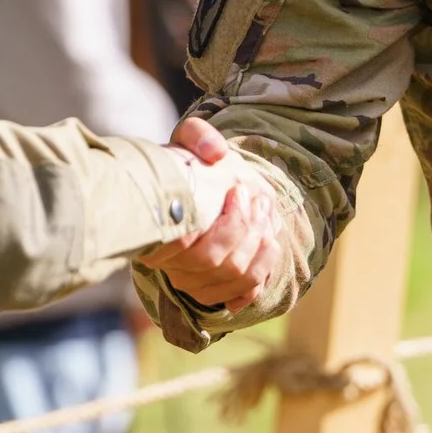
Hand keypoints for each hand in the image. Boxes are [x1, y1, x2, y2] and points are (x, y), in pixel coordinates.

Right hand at [138, 117, 282, 310]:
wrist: (189, 187)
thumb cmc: (186, 164)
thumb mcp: (188, 139)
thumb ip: (199, 137)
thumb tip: (217, 153)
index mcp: (163, 227)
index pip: (189, 241)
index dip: (226, 220)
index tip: (239, 189)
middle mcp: (171, 260)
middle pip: (214, 260)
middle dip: (245, 228)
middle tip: (257, 199)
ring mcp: (188, 279)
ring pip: (232, 276)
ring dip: (258, 246)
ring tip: (265, 215)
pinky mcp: (208, 290)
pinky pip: (237, 295)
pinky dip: (259, 274)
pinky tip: (268, 246)